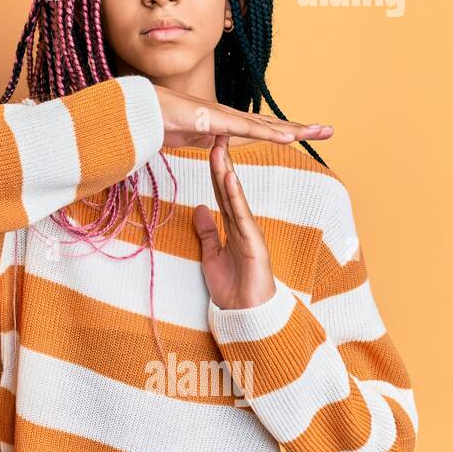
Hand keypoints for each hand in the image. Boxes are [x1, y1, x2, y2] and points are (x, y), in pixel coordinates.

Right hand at [152, 82, 332, 148]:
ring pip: (262, 124)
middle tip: (329, 130)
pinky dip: (266, 132)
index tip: (305, 133)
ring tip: (317, 131)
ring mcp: (219, 117)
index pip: (259, 127)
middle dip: (299, 126)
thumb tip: (211, 144)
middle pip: (269, 123)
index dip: (282, 129)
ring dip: (291, 128)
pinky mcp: (211, 121)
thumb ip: (200, 139)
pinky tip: (286, 136)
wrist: (135, 110)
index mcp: (221, 122)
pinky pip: (243, 129)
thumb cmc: (155, 121)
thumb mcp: (185, 136)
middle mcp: (226, 116)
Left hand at [192, 135, 276, 309]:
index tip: (208, 147)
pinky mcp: (254, 244)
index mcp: (233, 228)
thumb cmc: (233, 290)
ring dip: (227, 172)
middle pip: (229, 189)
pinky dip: (235, 196)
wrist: (247, 317)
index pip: (222, 193)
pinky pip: (242, 216)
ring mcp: (251, 233)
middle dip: (221, 162)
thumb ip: (206, 232)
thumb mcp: (211, 256)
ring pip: (236, 197)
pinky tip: (230, 178)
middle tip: (214, 134)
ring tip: (219, 148)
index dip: (215, 171)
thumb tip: (198, 208)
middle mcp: (243, 226)